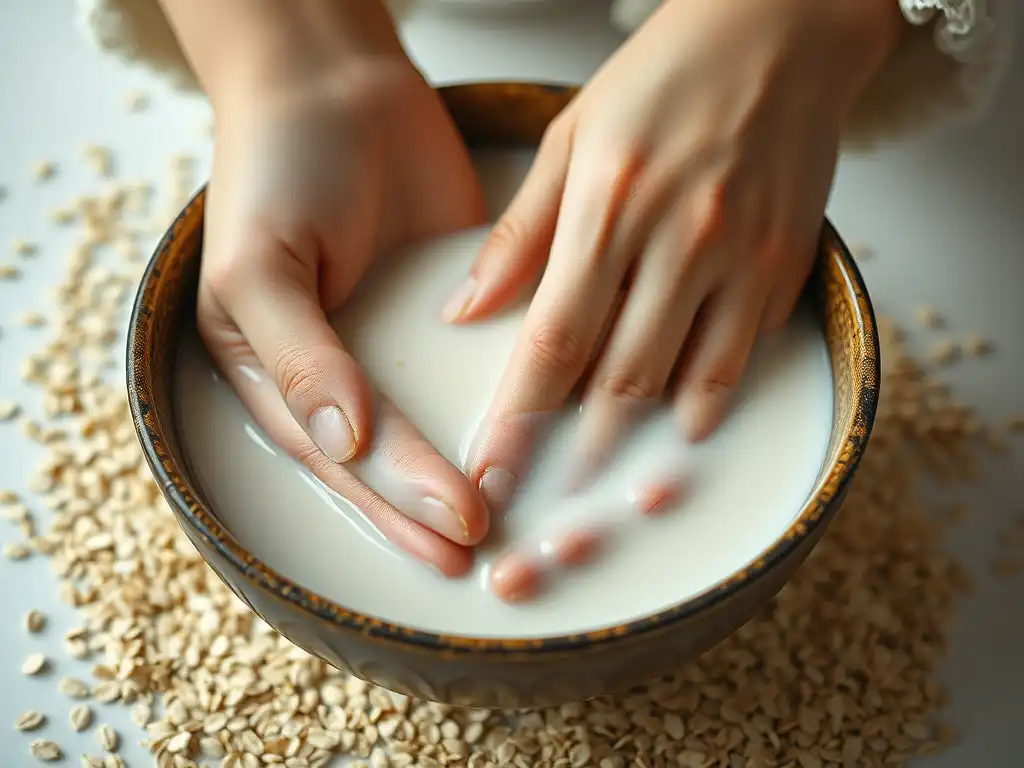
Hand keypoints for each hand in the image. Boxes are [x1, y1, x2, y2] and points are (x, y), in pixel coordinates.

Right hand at [196, 44, 489, 575]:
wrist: (339, 83)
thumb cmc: (279, 168)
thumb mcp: (260, 264)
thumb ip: (299, 356)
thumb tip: (345, 443)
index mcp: (277, 373)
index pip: (338, 455)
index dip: (393, 498)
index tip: (452, 529)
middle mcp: (336, 373)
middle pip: (388, 458)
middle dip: (432, 505)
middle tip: (487, 545)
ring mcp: (396, 346)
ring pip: (435, 424)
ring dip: (471, 471)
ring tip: (516, 522)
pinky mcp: (450, 314)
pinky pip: (474, 366)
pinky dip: (502, 402)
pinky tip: (537, 434)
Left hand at [448, 0, 899, 513]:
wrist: (781, 28)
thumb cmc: (664, 75)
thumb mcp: (571, 137)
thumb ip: (518, 234)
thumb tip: (464, 311)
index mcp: (611, 203)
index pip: (556, 338)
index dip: (521, 417)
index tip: (494, 470)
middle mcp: (681, 237)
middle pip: (622, 377)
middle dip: (580, 450)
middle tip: (550, 496)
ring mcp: (745, 253)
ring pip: (692, 380)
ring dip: (647, 437)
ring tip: (611, 475)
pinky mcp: (790, 262)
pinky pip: (746, 351)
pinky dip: (712, 393)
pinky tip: (684, 416)